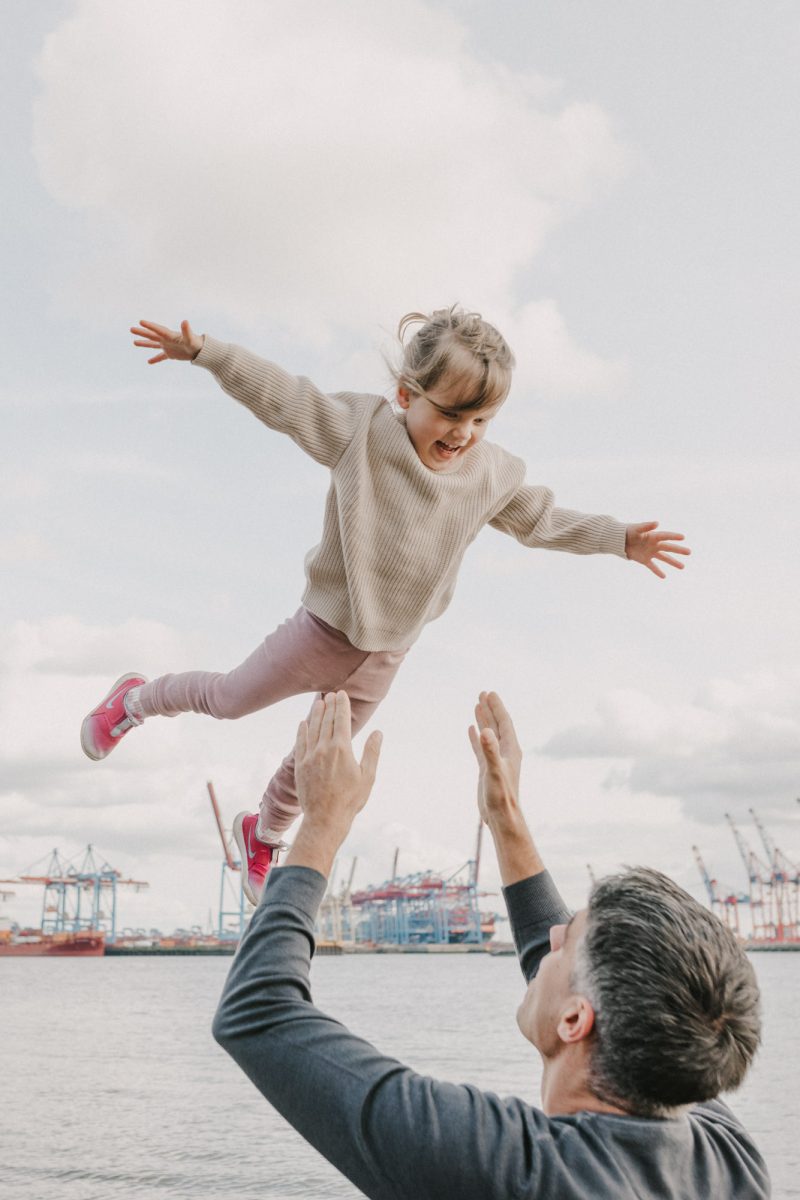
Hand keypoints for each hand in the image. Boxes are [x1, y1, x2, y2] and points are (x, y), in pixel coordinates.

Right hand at [131, 318, 203, 363]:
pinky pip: (161, 357)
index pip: (158, 330)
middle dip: (142, 332)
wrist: (201, 351)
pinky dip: (155, 359)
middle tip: (131, 329)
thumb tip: (185, 321)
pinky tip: (148, 362)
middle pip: (152, 335)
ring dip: (144, 343)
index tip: (141, 321)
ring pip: (153, 344)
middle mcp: (167, 340)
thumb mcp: (190, 337)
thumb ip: (186, 330)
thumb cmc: (196, 343)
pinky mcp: (171, 354)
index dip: (150, 326)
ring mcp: (168, 346)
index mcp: (170, 335)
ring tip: (134, 342)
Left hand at [294, 692, 382, 843]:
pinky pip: (300, 743)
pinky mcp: (300, 766)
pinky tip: (303, 723)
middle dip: (329, 705)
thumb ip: (372, 752)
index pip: (341, 720)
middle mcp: (324, 749)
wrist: (325, 819)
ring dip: (316, 714)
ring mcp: (310, 757)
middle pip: (326, 721)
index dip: (341, 705)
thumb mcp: (367, 777)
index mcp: (342, 749)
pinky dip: (302, 731)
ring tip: (318, 702)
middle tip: (330, 694)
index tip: (341, 694)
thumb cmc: (350, 800)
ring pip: (313, 729)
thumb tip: (377, 733)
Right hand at [468, 691, 521, 826]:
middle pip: (497, 725)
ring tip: (477, 705)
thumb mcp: (494, 771)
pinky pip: (481, 747)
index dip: (497, 708)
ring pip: (489, 734)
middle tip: (482, 693)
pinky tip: (472, 730)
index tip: (489, 694)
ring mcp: (496, 760)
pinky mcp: (487, 769)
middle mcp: (505, 752)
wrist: (501, 816)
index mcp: (510, 749)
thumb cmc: (501, 796)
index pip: (504, 723)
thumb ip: (490, 751)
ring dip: (484, 719)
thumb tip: (484, 730)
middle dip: (490, 709)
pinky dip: (476, 737)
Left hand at [625, 521, 690, 578]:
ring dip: (673, 562)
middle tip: (689, 552)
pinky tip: (664, 576)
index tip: (683, 537)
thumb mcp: (636, 528)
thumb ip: (646, 526)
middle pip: (668, 548)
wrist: (619, 540)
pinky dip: (657, 571)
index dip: (673, 536)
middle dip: (678, 550)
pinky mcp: (644, 560)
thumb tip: (657, 523)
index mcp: (653, 536)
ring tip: (682, 567)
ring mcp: (650, 552)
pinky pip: (652, 566)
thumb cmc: (628, 532)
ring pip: (664, 558)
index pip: (665, 536)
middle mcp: (654, 544)